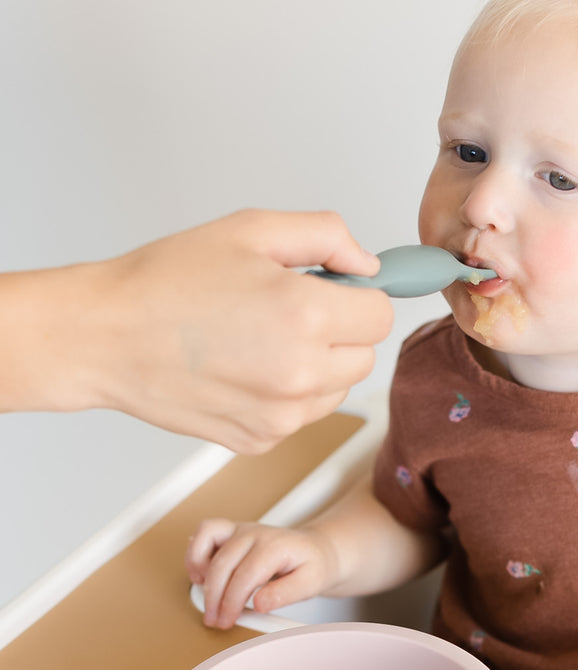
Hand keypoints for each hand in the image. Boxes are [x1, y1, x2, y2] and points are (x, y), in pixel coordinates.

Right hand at [81, 209, 392, 451]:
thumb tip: (369, 265)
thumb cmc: (166, 283)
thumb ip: (327, 236)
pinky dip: (288, 394)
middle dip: (341, 330)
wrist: (104, 337)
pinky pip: (303, 414)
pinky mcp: (260, 439)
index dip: (360, 297)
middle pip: (366, 355)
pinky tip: (246, 366)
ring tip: (263, 337)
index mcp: (305, 316)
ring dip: (319, 364)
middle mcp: (300, 373)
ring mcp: (280, 415)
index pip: (381, 315)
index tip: (339, 290)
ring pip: (339, 387)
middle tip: (292, 308)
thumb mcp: (252, 230)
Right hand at [186, 518, 339, 628]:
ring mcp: (242, 529)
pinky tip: (201, 576)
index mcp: (276, 545)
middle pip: (222, 563)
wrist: (316, 550)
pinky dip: (196, 553)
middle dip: (214, 597)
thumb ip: (287, 594)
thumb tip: (259, 604)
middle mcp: (256, 533)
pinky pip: (205, 532)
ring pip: (207, 539)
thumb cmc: (312, 565)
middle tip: (216, 620)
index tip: (228, 620)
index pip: (245, 575)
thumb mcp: (311, 583)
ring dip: (199, 570)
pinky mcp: (232, 532)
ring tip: (207, 595)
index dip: (232, 602)